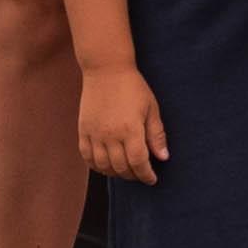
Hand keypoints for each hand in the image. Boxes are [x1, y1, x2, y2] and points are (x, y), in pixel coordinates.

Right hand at [75, 63, 167, 183]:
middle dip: (133, 175)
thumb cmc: (133, 87)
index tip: (152, 179)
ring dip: (115, 173)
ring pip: (103, 166)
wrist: (106, 69)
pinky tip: (105, 165)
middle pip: (121, 167)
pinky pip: (86, 156)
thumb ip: (156, 135)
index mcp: (130, 129)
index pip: (139, 162)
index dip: (146, 175)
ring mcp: (94, 133)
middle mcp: (111, 135)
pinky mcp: (83, 130)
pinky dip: (96, 165)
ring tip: (124, 171)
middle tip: (140, 174)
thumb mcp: (151, 108)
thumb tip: (163, 158)